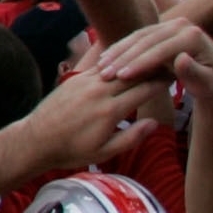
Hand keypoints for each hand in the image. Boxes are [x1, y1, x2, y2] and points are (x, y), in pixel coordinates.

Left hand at [0, 42, 181, 176]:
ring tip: (150, 60)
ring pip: (117, 67)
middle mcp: (99, 91)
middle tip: (168, 64)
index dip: (161, 82)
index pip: (143, 90)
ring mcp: (85, 82)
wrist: (36, 139)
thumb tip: (154, 123)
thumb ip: (131, 137)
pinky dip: (115, 64)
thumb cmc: (72, 150)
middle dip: (152, 68)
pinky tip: (125, 62)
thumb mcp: (104, 152)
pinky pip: (100, 67)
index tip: (175, 77)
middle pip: (133, 74)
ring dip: (134, 63)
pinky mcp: (75, 79)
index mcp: (110, 110)